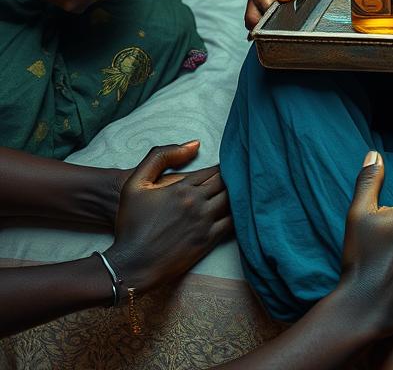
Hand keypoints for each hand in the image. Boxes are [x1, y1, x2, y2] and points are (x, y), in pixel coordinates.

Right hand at [105, 141, 231, 293]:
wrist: (130, 264)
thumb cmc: (130, 224)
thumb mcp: (135, 184)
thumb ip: (160, 156)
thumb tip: (195, 144)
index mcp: (181, 187)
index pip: (213, 171)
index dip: (223, 168)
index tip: (231, 165)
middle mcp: (196, 202)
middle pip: (226, 182)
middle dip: (235, 177)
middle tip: (243, 174)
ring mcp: (203, 222)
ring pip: (232, 199)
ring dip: (239, 193)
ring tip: (246, 188)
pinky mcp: (208, 240)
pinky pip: (233, 222)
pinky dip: (240, 213)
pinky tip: (243, 210)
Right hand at [245, 0, 332, 30]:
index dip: (264, 7)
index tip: (275, 18)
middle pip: (254, 8)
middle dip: (259, 22)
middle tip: (272, 34)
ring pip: (260, 18)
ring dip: (265, 28)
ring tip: (276, 38)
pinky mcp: (281, 9)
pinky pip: (271, 22)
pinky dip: (271, 31)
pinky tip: (277, 38)